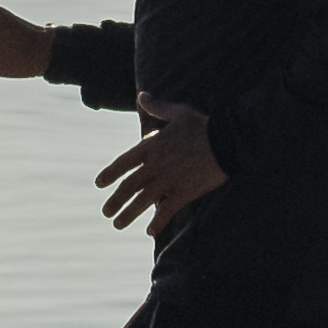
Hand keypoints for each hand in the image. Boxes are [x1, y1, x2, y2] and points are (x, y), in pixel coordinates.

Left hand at [95, 97, 223, 233]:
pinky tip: (150, 232)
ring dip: (128, 214)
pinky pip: (166, 211)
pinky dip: (157, 222)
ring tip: (117, 224)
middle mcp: (155, 166)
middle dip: (115, 200)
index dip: (110, 174)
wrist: (228, 142)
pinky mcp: (184, 193)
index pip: (123, 163)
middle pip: (129, 186)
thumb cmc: (204, 126)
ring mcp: (168, 181)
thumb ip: (157, 107)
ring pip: (142, 201)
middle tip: (105, 212)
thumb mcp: (179, 112)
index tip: (99, 184)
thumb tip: (142, 95)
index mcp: (151, 146)